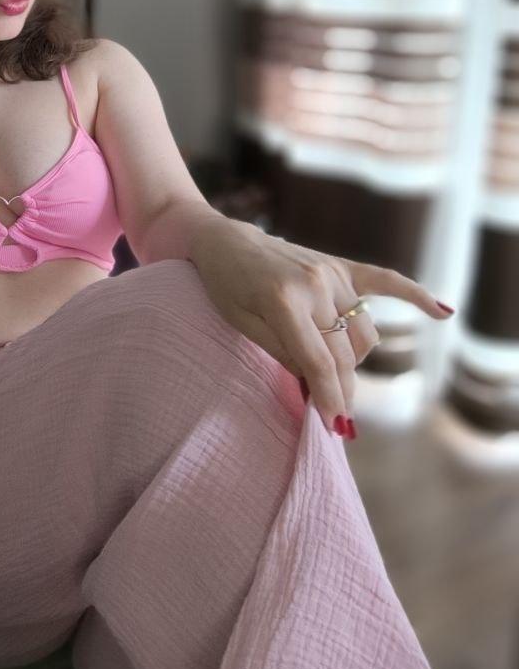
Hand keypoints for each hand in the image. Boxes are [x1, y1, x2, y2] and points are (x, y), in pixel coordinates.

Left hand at [189, 217, 454, 432]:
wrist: (226, 242)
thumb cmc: (226, 287)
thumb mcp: (244, 326)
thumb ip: (285, 355)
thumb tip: (319, 392)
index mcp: (284, 300)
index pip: (318, 362)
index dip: (328, 398)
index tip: (334, 426)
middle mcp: (315, 285)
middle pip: (344, 354)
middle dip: (342, 390)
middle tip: (338, 419)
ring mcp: (332, 273)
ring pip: (362, 334)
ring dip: (355, 363)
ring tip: (337, 380)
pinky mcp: (341, 266)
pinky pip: (386, 281)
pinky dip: (415, 296)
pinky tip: (443, 313)